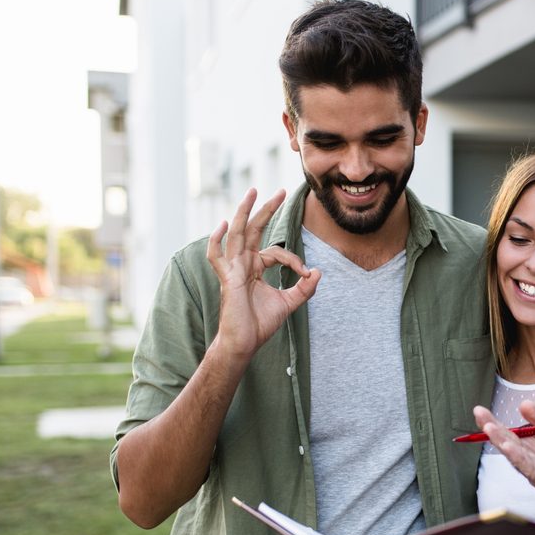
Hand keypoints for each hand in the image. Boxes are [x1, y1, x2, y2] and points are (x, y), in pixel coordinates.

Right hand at [205, 188, 319, 359]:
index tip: (306, 274)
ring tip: (252, 192)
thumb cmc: (261, 324)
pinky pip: (216, 256)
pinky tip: (223, 225)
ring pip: (237, 234)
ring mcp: (233, 269)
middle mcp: (243, 263)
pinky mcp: (227, 279)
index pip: (276, 251)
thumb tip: (318, 271)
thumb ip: (304, 288)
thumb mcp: (289, 303)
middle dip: (267, 209)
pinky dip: (216, 241)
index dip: (294, 259)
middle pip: (254, 230)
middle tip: (281, 191)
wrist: (245, 343)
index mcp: (255, 267)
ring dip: (245, 212)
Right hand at [473, 401, 534, 512]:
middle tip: (479, 416)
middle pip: (507, 444)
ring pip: (516, 458)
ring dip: (503, 444)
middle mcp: (530, 460)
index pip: (508, 433)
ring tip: (490, 430)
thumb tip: (523, 404)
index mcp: (531, 446)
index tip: (479, 410)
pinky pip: (532, 471)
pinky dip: (521, 461)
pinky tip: (511, 450)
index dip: (493, 422)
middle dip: (492, 430)